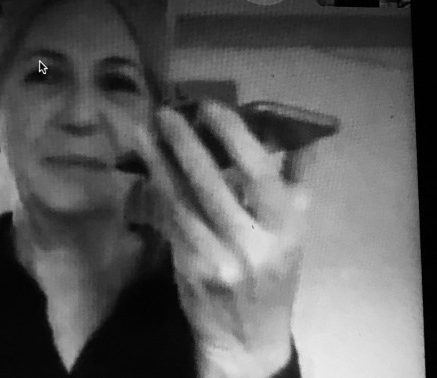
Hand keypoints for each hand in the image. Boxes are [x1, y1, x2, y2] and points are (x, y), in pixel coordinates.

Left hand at [125, 101, 310, 376]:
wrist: (247, 334)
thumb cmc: (274, 273)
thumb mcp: (296, 230)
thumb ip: (295, 182)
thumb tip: (300, 133)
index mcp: (285, 229)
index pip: (258, 174)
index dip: (233, 138)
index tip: (211, 109)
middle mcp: (251, 244)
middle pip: (212, 184)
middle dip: (185, 145)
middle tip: (166, 113)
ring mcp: (216, 258)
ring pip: (182, 201)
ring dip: (160, 164)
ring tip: (145, 132)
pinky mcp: (187, 268)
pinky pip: (170, 221)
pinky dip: (157, 192)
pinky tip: (146, 169)